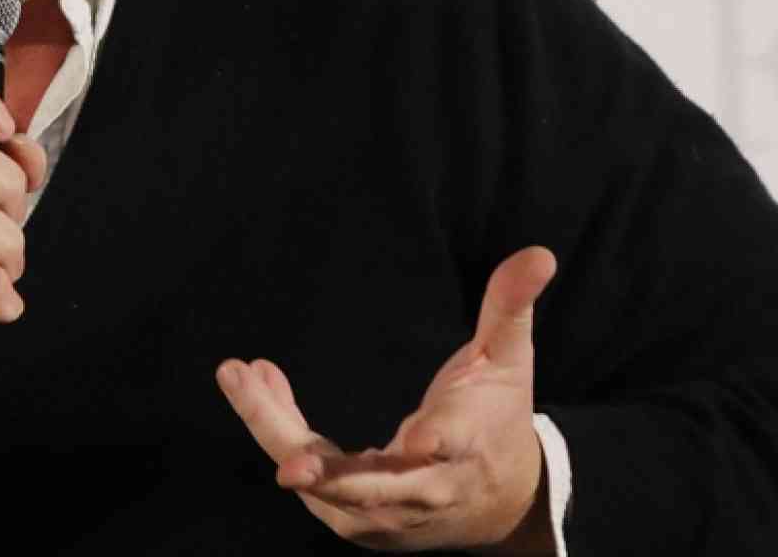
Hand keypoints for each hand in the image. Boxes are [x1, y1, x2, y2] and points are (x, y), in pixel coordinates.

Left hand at [218, 246, 557, 552]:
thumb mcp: (510, 359)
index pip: (451, 449)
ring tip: (240, 375)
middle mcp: (424, 492)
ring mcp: (388, 516)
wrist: (502, 502)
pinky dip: (282, 437)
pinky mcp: (361, 523)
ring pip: (326, 487)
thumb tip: (537, 255)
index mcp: (466, 448)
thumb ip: (510, 306)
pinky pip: (313, 481)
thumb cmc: (498, 419)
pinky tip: (257, 389)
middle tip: (287, 463)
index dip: (436, 443)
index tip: (420, 438)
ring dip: (277, 431)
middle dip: (324, 472)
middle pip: (369, 486)